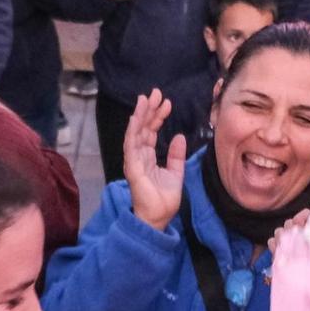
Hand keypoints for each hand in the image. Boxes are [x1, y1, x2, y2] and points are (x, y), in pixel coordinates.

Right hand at [123, 89, 185, 230]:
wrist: (158, 218)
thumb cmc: (164, 199)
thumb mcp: (175, 172)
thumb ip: (176, 155)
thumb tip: (178, 137)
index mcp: (148, 157)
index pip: (151, 132)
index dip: (158, 116)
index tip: (167, 102)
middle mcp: (138, 156)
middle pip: (142, 128)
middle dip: (148, 110)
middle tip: (156, 92)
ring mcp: (134, 161)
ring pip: (135, 133)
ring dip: (139, 115)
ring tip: (146, 99)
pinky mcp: (132, 168)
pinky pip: (131, 146)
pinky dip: (133, 131)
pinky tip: (136, 119)